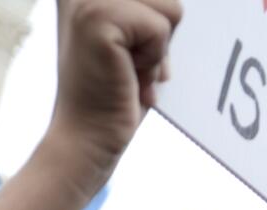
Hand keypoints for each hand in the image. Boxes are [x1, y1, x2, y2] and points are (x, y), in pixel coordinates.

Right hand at [42, 0, 180, 188]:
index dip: (159, 27)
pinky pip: (160, 28)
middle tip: (131, 67)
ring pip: (170, 7)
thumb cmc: (115, 94)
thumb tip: (179, 3)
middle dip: (161, 36)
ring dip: (158, 49)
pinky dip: (153, 59)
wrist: (88, 139)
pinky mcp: (97, 17)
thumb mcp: (136, 41)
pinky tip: (127, 75)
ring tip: (129, 70)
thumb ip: (149, 12)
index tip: (131, 55)